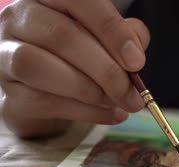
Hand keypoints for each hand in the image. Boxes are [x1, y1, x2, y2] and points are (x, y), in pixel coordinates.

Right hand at [0, 0, 149, 137]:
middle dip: (106, 70)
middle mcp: (18, 18)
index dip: (111, 31)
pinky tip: (110, 114)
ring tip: (116, 102)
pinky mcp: (7, 92)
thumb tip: (134, 53)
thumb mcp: (108, 39)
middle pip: (60, 36)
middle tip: (132, 94)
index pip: (78, 1)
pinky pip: (42, 101)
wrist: (52, 91)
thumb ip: (127, 36)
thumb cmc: (83, 56)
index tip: (137, 62)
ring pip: (39, 66)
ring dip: (88, 90)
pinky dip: (85, 112)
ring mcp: (5, 54)